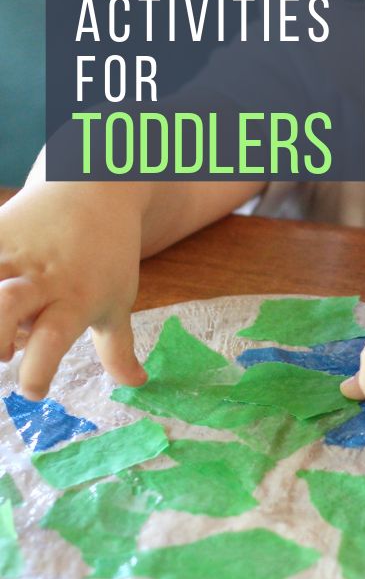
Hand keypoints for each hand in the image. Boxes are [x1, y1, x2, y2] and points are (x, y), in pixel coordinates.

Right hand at [0, 182, 147, 399]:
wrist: (94, 188)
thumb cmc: (108, 254)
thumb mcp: (118, 301)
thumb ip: (118, 349)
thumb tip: (136, 384)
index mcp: (75, 299)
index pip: (53, 339)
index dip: (37, 371)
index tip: (33, 390)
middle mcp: (40, 278)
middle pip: (6, 307)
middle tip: (3, 353)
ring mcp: (11, 254)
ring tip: (0, 328)